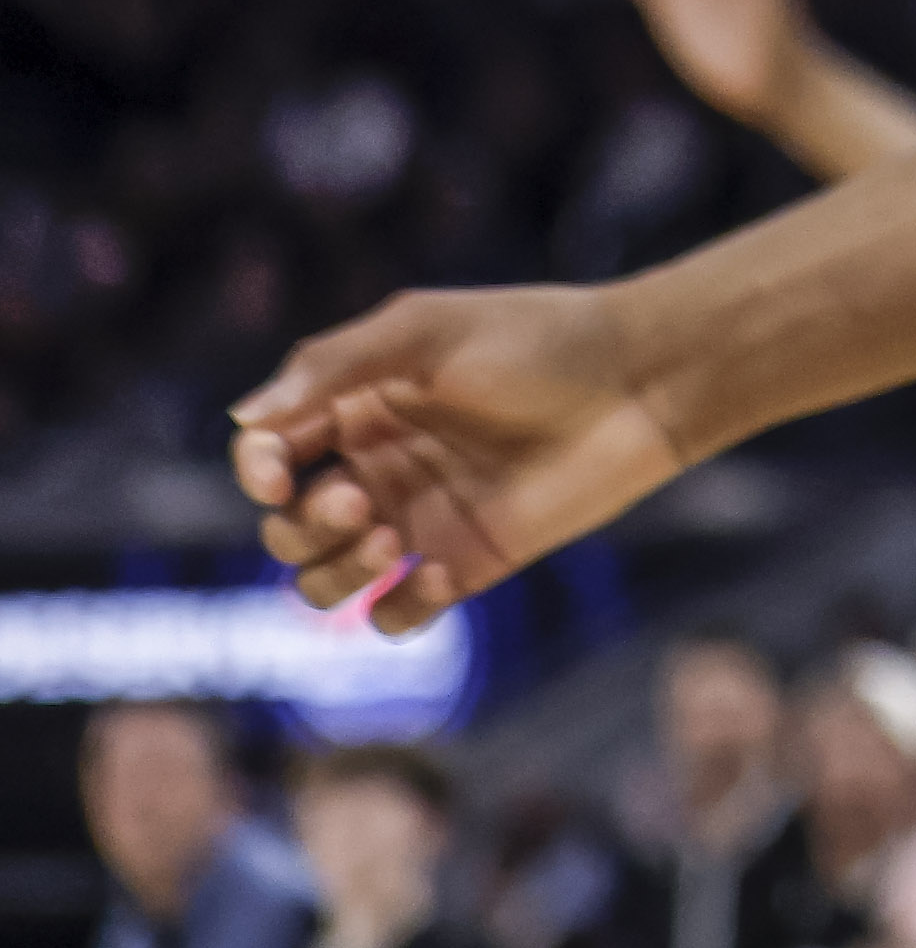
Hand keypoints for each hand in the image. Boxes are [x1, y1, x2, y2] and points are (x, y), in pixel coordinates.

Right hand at [230, 286, 692, 626]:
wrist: (640, 382)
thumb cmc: (538, 340)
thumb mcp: (427, 332)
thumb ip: (334, 366)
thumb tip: (243, 419)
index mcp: (356, 408)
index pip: (268, 456)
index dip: (259, 473)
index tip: (280, 476)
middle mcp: (376, 468)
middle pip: (286, 529)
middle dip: (305, 524)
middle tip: (366, 498)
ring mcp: (416, 520)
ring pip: (322, 581)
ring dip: (336, 574)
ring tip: (394, 538)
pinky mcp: (464, 563)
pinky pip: (394, 615)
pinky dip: (398, 610)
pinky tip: (440, 575)